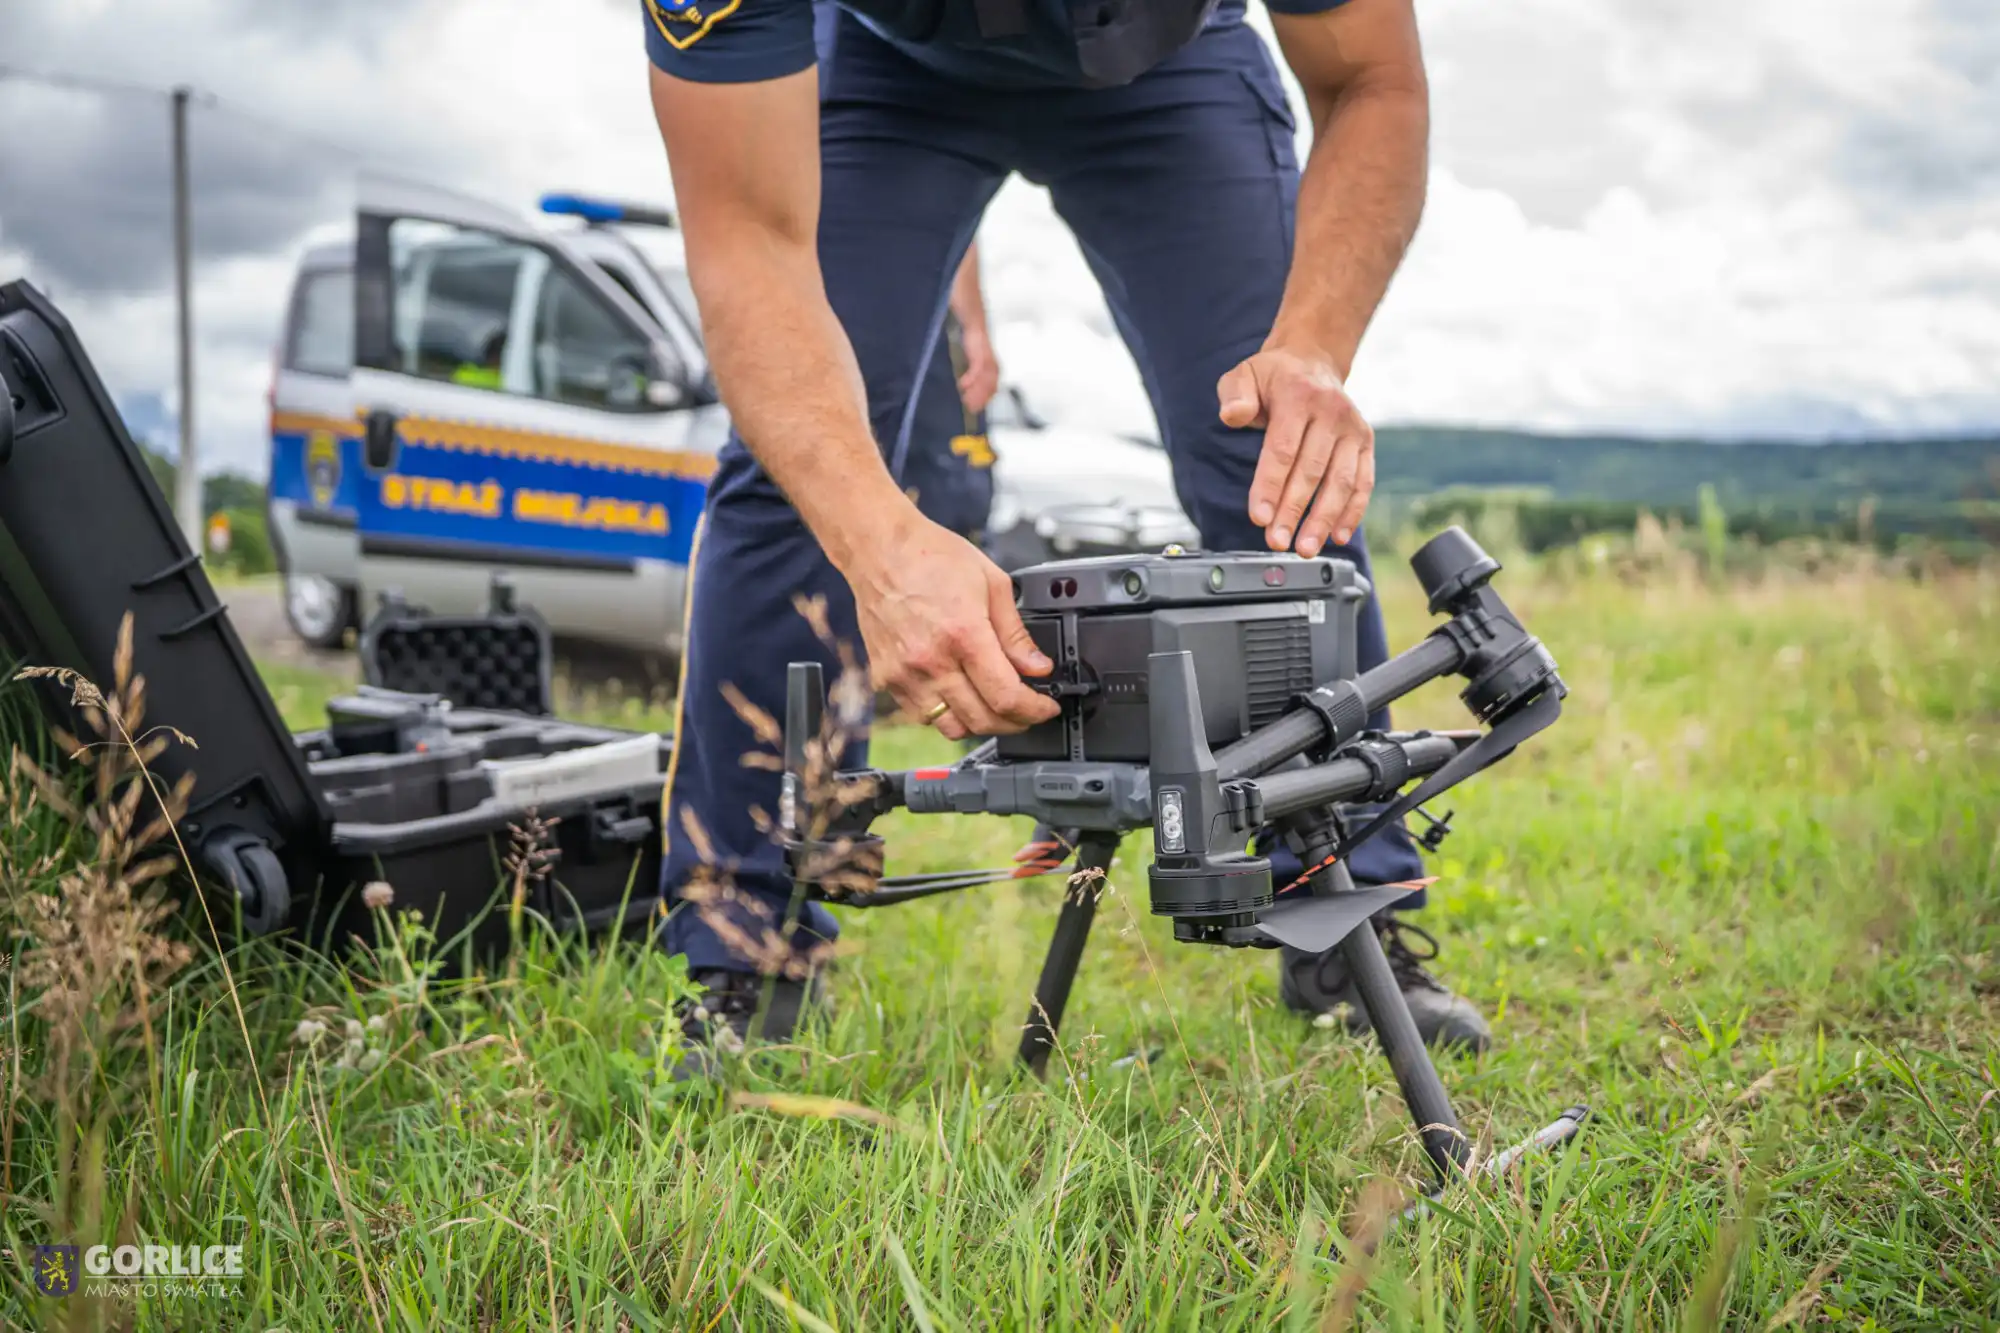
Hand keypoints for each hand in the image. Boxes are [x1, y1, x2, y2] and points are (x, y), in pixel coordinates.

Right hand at [844, 512, 1059, 740]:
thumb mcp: (992, 583)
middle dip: (1015, 722)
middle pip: (982, 720)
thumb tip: (1037, 667)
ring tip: (993, 704)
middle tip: (1028, 711)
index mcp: (963, 633)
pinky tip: (959, 693)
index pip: (1006, 696)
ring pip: (951, 728)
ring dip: (979, 723)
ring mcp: (904, 674)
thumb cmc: (931, 556)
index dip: (1034, 711)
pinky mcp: (886, 678)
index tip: (1045, 709)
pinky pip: (922, 715)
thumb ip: (1016, 633)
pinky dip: (947, 714)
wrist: (879, 548)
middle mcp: (931, 660)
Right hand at [957, 323, 1000, 415]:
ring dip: (975, 393)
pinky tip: (962, 386)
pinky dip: (969, 380)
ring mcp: (988, 363)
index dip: (984, 400)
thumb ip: (974, 376)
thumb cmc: (975, 346)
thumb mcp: (977, 363)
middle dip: (980, 400)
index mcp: (994, 371)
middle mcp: (994, 368)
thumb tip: (967, 389)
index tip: (976, 408)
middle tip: (971, 408)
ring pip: (983, 382)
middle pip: (989, 388)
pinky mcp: (980, 357)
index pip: (992, 390)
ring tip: (966, 400)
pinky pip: (976, 372)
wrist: (975, 328)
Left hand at [1217, 346, 1374, 555]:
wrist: (1312, 363)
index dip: (1271, 486)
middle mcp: (1332, 412)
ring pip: (1341, 481)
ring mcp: (1353, 428)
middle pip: (1312, 470)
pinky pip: (1363, 482)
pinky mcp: (1366, 442)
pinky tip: (1337, 536)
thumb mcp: (1244, 376)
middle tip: (1277, 542)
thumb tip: (1233, 415)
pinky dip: (1352, 512)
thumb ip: (1235, 395)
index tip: (1259, 518)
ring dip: (1324, 519)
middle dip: (1293, 511)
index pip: (1283, 449)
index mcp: (1299, 396)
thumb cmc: (1273, 378)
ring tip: (1305, 548)